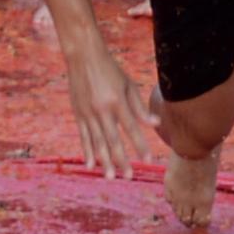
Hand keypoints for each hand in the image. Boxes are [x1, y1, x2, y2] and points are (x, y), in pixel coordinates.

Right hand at [66, 47, 150, 180]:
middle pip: (114, 140)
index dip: (140, 145)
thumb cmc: (110, 69)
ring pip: (98, 142)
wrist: (83, 57)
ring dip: (104, 161)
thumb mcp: (128, 84)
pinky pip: (84, 136)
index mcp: (117, 101)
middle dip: (122, 159)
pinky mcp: (78, 114)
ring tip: (110, 176)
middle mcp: (102, 110)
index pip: (132, 128)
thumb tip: (155, 124)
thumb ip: (139, 106)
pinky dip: (87, 151)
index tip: (148, 160)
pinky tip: (91, 165)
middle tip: (129, 176)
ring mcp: (88, 113)